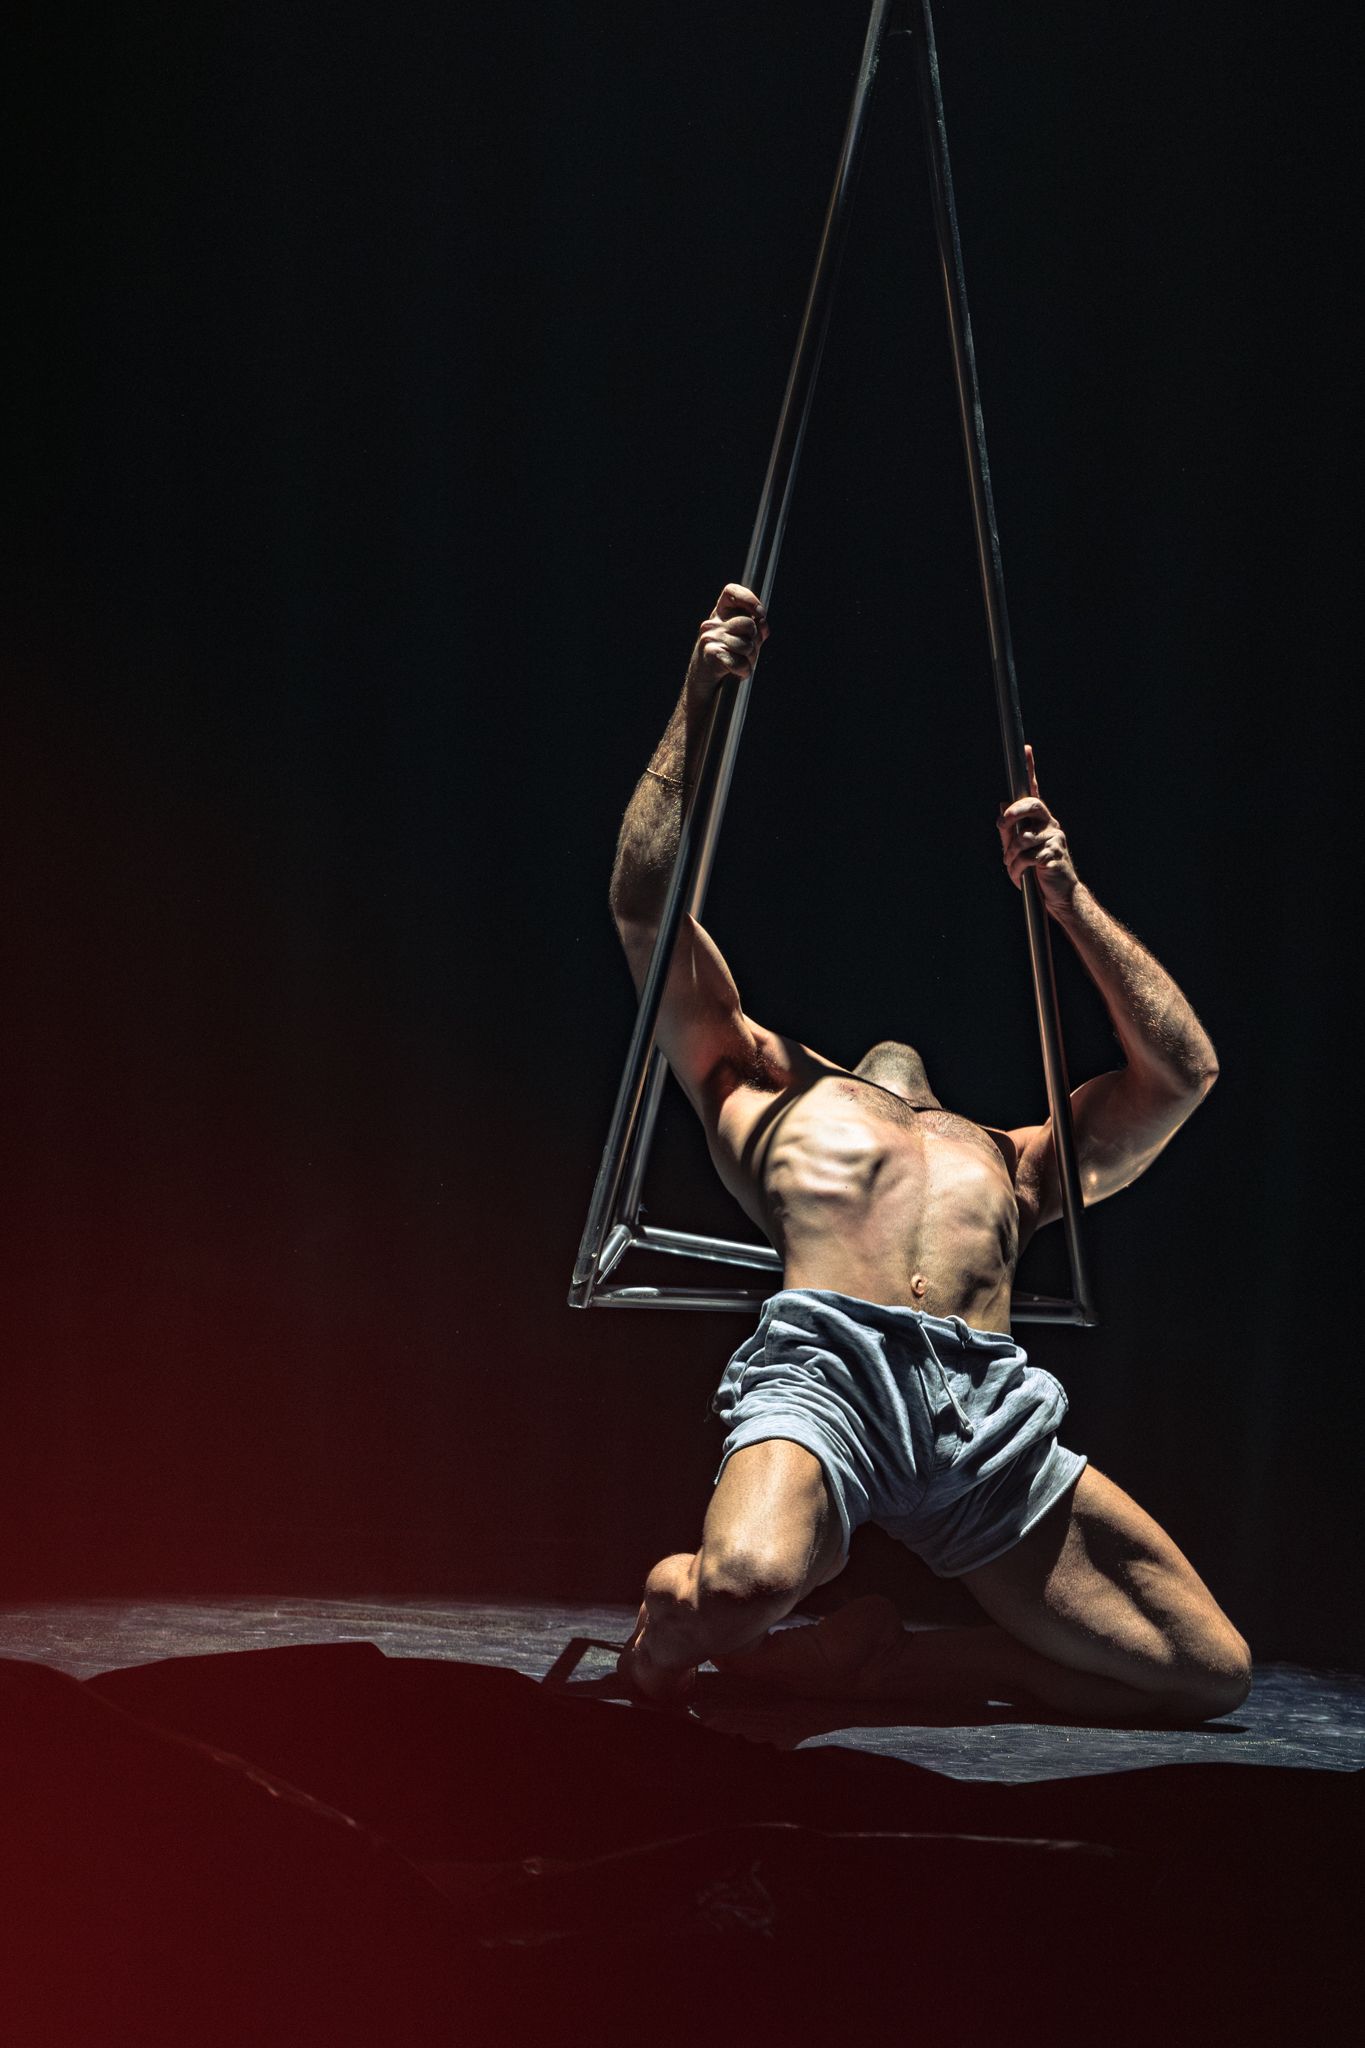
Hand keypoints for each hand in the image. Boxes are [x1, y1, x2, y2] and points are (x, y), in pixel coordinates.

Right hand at [687, 583, 768, 697]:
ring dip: (750, 658)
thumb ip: (755, 630)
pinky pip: (740, 662)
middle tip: (747, 652)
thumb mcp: (742, 640)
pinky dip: (744, 670)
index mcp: (720, 614)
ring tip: (741, 662)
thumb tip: (762, 623)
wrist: (703, 682)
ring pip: (746, 645)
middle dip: (755, 641)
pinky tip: (737, 672)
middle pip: (748, 624)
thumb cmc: (726, 658)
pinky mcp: (711, 654)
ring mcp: (710, 638)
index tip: (759, 613)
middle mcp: (713, 623)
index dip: (748, 598)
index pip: (731, 592)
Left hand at [998, 744, 1077, 908]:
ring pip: (1022, 838)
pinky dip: (1016, 870)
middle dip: (1013, 813)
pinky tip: (1019, 877)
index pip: (1035, 792)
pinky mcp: (1053, 856)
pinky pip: (1026, 857)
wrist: (1060, 895)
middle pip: (1032, 805)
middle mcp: (1050, 826)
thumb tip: (1002, 805)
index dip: (1031, 770)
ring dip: (1010, 856)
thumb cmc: (1038, 872)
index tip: (1027, 748)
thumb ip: (1010, 830)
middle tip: (1002, 824)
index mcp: (1041, 822)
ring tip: (1011, 867)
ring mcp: (1054, 840)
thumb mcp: (1020, 849)